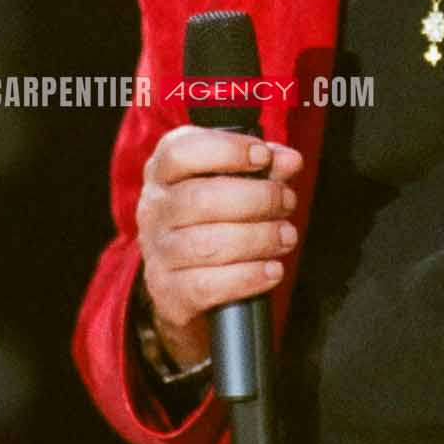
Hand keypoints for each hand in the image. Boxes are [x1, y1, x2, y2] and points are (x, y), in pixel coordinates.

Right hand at [135, 125, 302, 366]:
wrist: (185, 280)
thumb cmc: (215, 217)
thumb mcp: (238, 182)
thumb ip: (266, 167)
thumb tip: (289, 160)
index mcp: (164, 172)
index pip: (180, 152)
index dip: (226, 150)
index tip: (262, 157)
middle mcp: (154, 209)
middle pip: (200, 199)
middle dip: (257, 198)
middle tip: (287, 202)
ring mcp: (157, 253)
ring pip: (207, 245)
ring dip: (259, 238)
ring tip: (286, 236)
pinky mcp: (169, 293)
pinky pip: (207, 286)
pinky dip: (248, 277)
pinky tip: (272, 270)